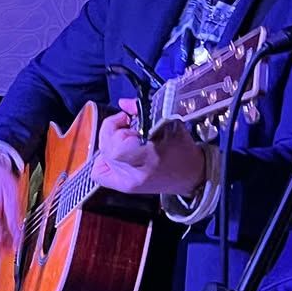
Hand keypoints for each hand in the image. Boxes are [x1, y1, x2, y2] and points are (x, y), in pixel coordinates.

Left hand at [92, 99, 208, 197]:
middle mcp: (136, 173)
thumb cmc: (182, 149)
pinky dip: (102, 162)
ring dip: (110, 144)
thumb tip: (123, 103)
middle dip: (113, 132)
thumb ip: (142, 111)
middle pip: (107, 149)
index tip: (127, 119)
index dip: (116, 128)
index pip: (117, 146)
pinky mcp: (126, 187)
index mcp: (149, 157)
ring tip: (125, 141)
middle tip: (128, 128)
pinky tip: (114, 155)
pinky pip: (99, 174)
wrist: (191, 175)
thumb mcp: (169, 123)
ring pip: (102, 158)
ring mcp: (129, 183)